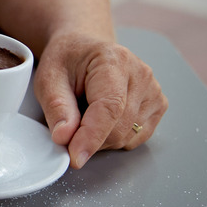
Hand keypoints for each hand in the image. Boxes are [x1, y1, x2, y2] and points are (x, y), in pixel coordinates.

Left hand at [33, 32, 168, 168]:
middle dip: (89, 139)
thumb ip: (56, 108)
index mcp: (114, 61)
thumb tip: (64, 138)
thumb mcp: (49, 79)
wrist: (85, 49)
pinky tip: (102, 118)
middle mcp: (141, 75)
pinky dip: (114, 138)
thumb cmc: (67, 61)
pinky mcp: (157, 106)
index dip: (92, 136)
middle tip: (68, 124)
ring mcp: (154, 91)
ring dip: (100, 138)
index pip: (109, 108)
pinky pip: (135, 138)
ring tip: (86, 112)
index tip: (76, 157)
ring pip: (127, 137)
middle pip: (119, 128)